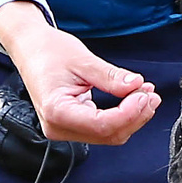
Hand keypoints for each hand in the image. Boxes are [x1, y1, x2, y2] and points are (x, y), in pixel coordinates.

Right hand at [0, 1, 159, 144]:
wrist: (30, 48)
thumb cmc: (48, 51)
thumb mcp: (83, 60)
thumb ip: (111, 77)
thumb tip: (135, 86)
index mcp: (56, 111)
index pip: (101, 125)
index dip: (129, 113)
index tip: (144, 95)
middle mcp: (58, 127)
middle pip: (108, 134)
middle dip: (135, 116)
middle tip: (150, 93)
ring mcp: (64, 128)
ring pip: (108, 134)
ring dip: (131, 117)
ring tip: (146, 94)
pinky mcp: (72, 124)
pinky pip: (102, 128)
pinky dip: (121, 116)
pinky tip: (133, 100)